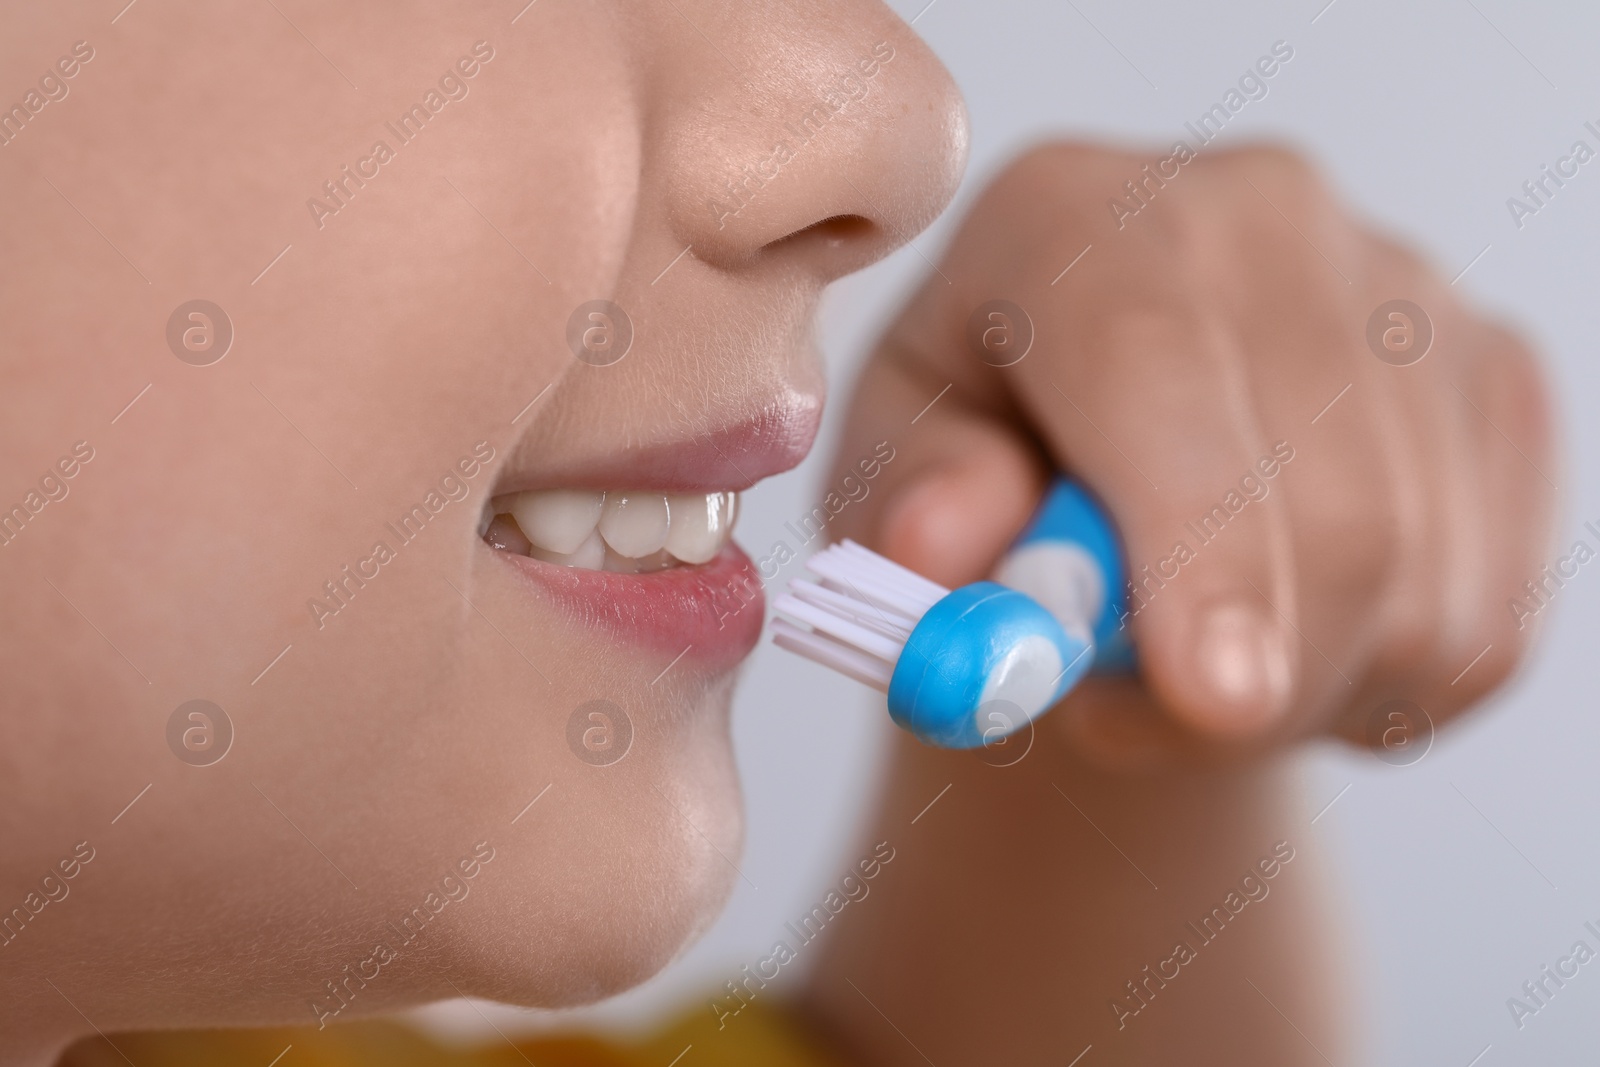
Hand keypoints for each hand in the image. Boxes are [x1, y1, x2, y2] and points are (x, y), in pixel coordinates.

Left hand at [828, 142, 1556, 764]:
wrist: (1111, 446)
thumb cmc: (978, 458)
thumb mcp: (894, 473)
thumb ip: (909, 503)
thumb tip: (942, 547)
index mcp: (1074, 214)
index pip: (1157, 363)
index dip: (1196, 540)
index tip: (1213, 696)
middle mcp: (1264, 217)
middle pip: (1331, 497)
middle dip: (1249, 678)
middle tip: (1145, 730)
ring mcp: (1407, 294)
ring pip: (1419, 582)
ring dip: (1300, 693)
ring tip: (1184, 665)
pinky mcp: (1498, 380)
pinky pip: (1485, 616)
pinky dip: (1379, 687)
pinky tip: (1285, 640)